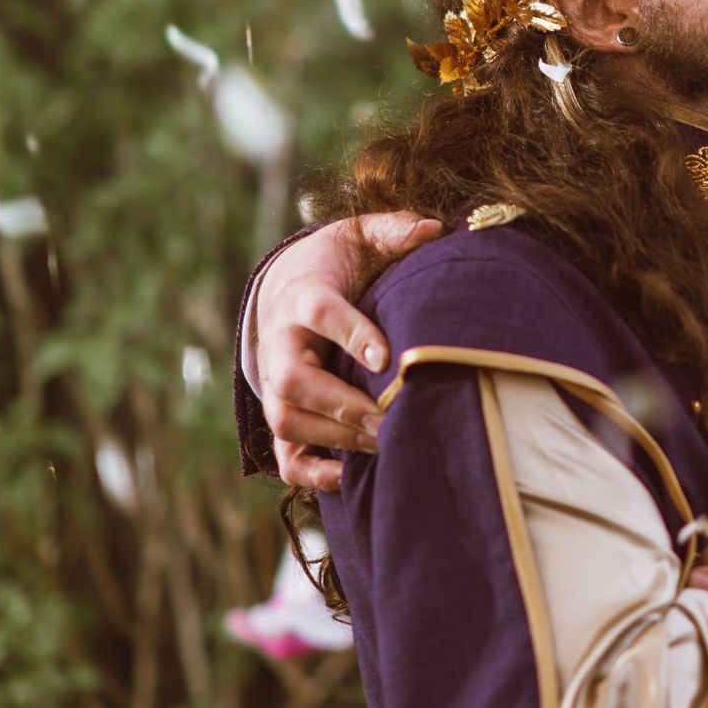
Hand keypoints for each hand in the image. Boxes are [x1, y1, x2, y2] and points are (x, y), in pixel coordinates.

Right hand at [255, 212, 442, 491]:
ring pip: (286, 421)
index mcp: (303, 296)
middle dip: (339, 403)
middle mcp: (281, 344)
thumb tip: (431, 229)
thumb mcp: (359, 238)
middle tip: (387, 417)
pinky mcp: (282, 416)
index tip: (386, 358)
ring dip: (333, 437)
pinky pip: (284, 456)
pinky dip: (311, 474)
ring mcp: (276, 385)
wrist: (287, 290)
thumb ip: (393, 231)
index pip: (320, 313)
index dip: (350, 334)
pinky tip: (350, 477)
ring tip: (384, 443)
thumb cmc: (336, 265)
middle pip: (293, 381)